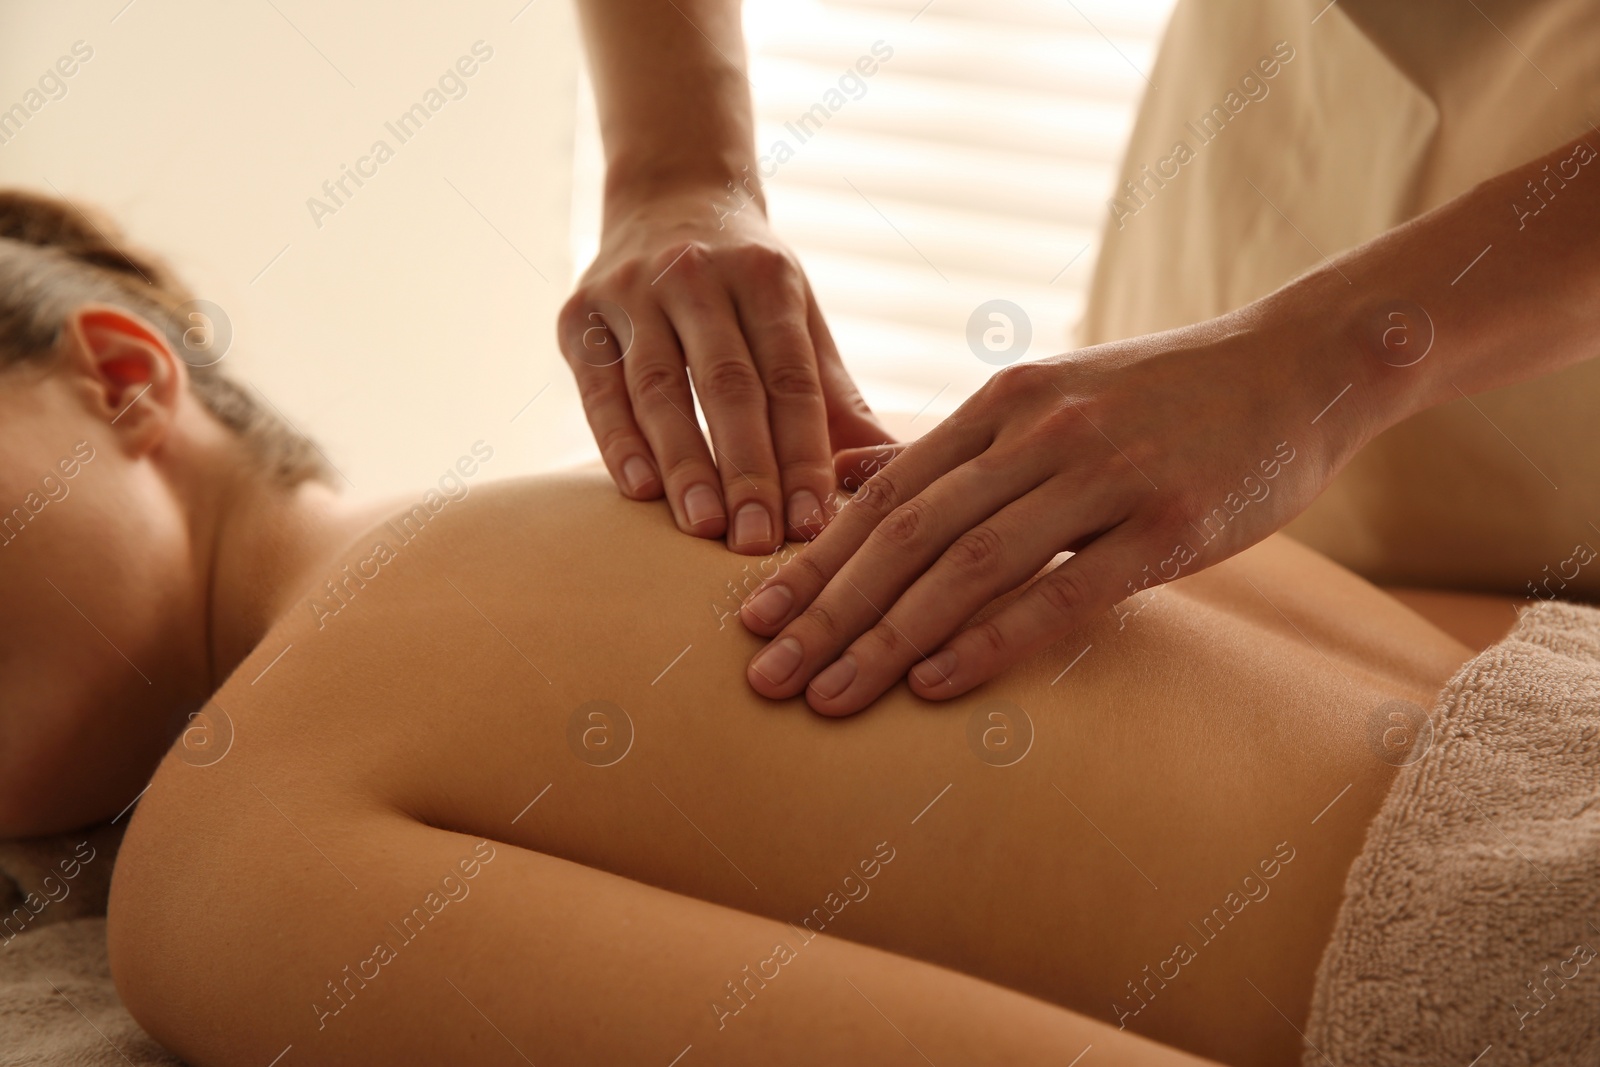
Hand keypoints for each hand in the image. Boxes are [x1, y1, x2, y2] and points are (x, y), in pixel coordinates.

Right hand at [559, 187, 893, 552]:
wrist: (667, 196)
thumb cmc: (747, 284)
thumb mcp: (798, 317)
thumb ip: (835, 397)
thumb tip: (891, 470)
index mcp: (766, 278)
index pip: (790, 379)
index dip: (804, 455)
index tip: (812, 524)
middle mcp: (696, 275)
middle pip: (728, 386)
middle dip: (747, 470)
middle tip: (757, 542)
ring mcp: (631, 291)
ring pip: (660, 389)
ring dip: (684, 464)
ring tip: (704, 527)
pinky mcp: (579, 314)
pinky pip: (599, 387)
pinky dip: (618, 441)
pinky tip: (640, 490)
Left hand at [738, 313, 1375, 713]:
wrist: (1299, 363)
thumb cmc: (1164, 396)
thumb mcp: (1046, 396)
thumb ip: (951, 445)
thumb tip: (845, 476)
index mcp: (1001, 402)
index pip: (884, 493)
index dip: (814, 561)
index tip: (753, 618)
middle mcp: (1039, 432)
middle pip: (906, 534)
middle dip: (825, 610)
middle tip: (764, 677)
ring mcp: (1104, 475)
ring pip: (968, 566)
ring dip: (887, 638)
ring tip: (826, 697)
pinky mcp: (1169, 523)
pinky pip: (1063, 591)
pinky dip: (992, 640)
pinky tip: (937, 684)